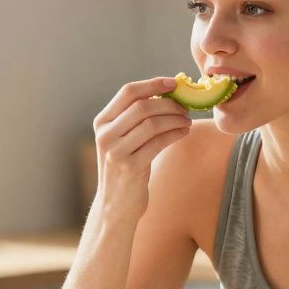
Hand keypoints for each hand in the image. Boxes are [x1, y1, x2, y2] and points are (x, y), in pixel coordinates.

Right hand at [91, 77, 191, 221]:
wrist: (115, 206)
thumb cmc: (125, 169)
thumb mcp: (121, 141)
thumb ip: (134, 119)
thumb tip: (167, 94)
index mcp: (102, 122)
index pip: (128, 92)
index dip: (153, 84)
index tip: (174, 83)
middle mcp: (105, 135)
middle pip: (143, 106)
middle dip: (169, 104)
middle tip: (185, 107)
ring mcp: (116, 151)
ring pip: (152, 123)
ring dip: (175, 119)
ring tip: (187, 121)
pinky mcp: (130, 167)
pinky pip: (159, 142)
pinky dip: (175, 134)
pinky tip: (184, 133)